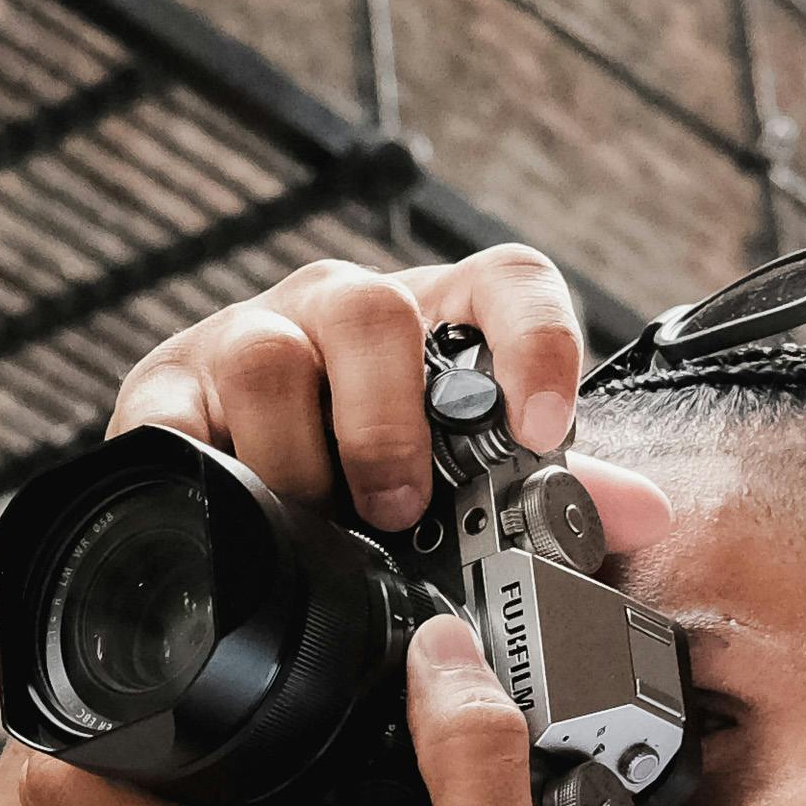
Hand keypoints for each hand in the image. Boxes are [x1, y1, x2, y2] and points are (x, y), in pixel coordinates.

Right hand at [115, 245, 591, 525]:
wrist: (234, 493)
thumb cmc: (365, 476)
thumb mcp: (461, 481)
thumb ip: (549, 494)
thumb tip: (641, 511)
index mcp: (437, 318)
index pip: (507, 282)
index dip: (535, 344)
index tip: (544, 430)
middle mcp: (338, 309)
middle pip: (371, 310)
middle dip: (387, 421)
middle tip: (398, 506)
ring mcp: (246, 339)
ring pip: (267, 356)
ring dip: (296, 453)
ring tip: (313, 523)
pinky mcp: (164, 388)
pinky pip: (170, 416)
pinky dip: (193, 464)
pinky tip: (222, 512)